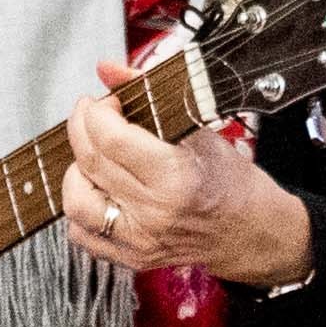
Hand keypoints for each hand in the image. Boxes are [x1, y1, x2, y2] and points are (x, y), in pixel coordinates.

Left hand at [58, 94, 314, 289]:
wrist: (249, 230)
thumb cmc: (228, 178)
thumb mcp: (197, 128)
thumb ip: (148, 94)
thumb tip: (106, 68)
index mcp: (176, 177)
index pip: (111, 139)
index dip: (98, 112)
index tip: (105, 102)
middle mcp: (154, 213)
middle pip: (90, 163)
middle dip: (82, 128)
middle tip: (92, 115)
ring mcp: (140, 240)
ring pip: (77, 201)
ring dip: (76, 170)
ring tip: (94, 155)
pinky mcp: (131, 258)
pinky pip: (81, 234)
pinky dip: (81, 207)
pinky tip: (98, 189)